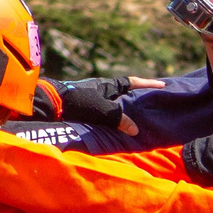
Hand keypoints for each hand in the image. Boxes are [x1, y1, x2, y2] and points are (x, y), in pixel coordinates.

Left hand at [33, 75, 164, 135]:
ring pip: (113, 104)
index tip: (162, 85)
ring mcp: (91, 99)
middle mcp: (100, 90)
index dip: (147, 83)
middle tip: (150, 103)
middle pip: (123, 93)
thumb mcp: (102, 110)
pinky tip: (116, 128)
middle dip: (136, 97)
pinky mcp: (83, 109)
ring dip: (124, 110)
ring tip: (136, 119)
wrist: (50, 104)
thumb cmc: (77, 102)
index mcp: (107, 85)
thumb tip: (135, 130)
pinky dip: (112, 119)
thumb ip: (120, 118)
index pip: (132, 82)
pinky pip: (104, 113)